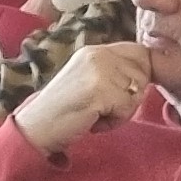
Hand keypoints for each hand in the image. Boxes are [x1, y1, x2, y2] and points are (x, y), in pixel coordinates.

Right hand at [12, 40, 156, 156]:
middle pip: (143, 73)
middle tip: (102, 107)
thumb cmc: (62, 113)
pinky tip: (92, 122)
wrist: (33, 130)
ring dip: (121, 111)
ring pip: (137, 92)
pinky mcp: (100, 90)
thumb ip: (112, 72)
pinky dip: (113, 122)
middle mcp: (97, 54)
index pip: (139, 52)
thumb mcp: (87, 81)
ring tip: (95, 115)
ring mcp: (99, 71)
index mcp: (94, 51)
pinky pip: (127, 108)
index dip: (138, 75)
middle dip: (130, 96)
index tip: (118, 94)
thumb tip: (147, 74)